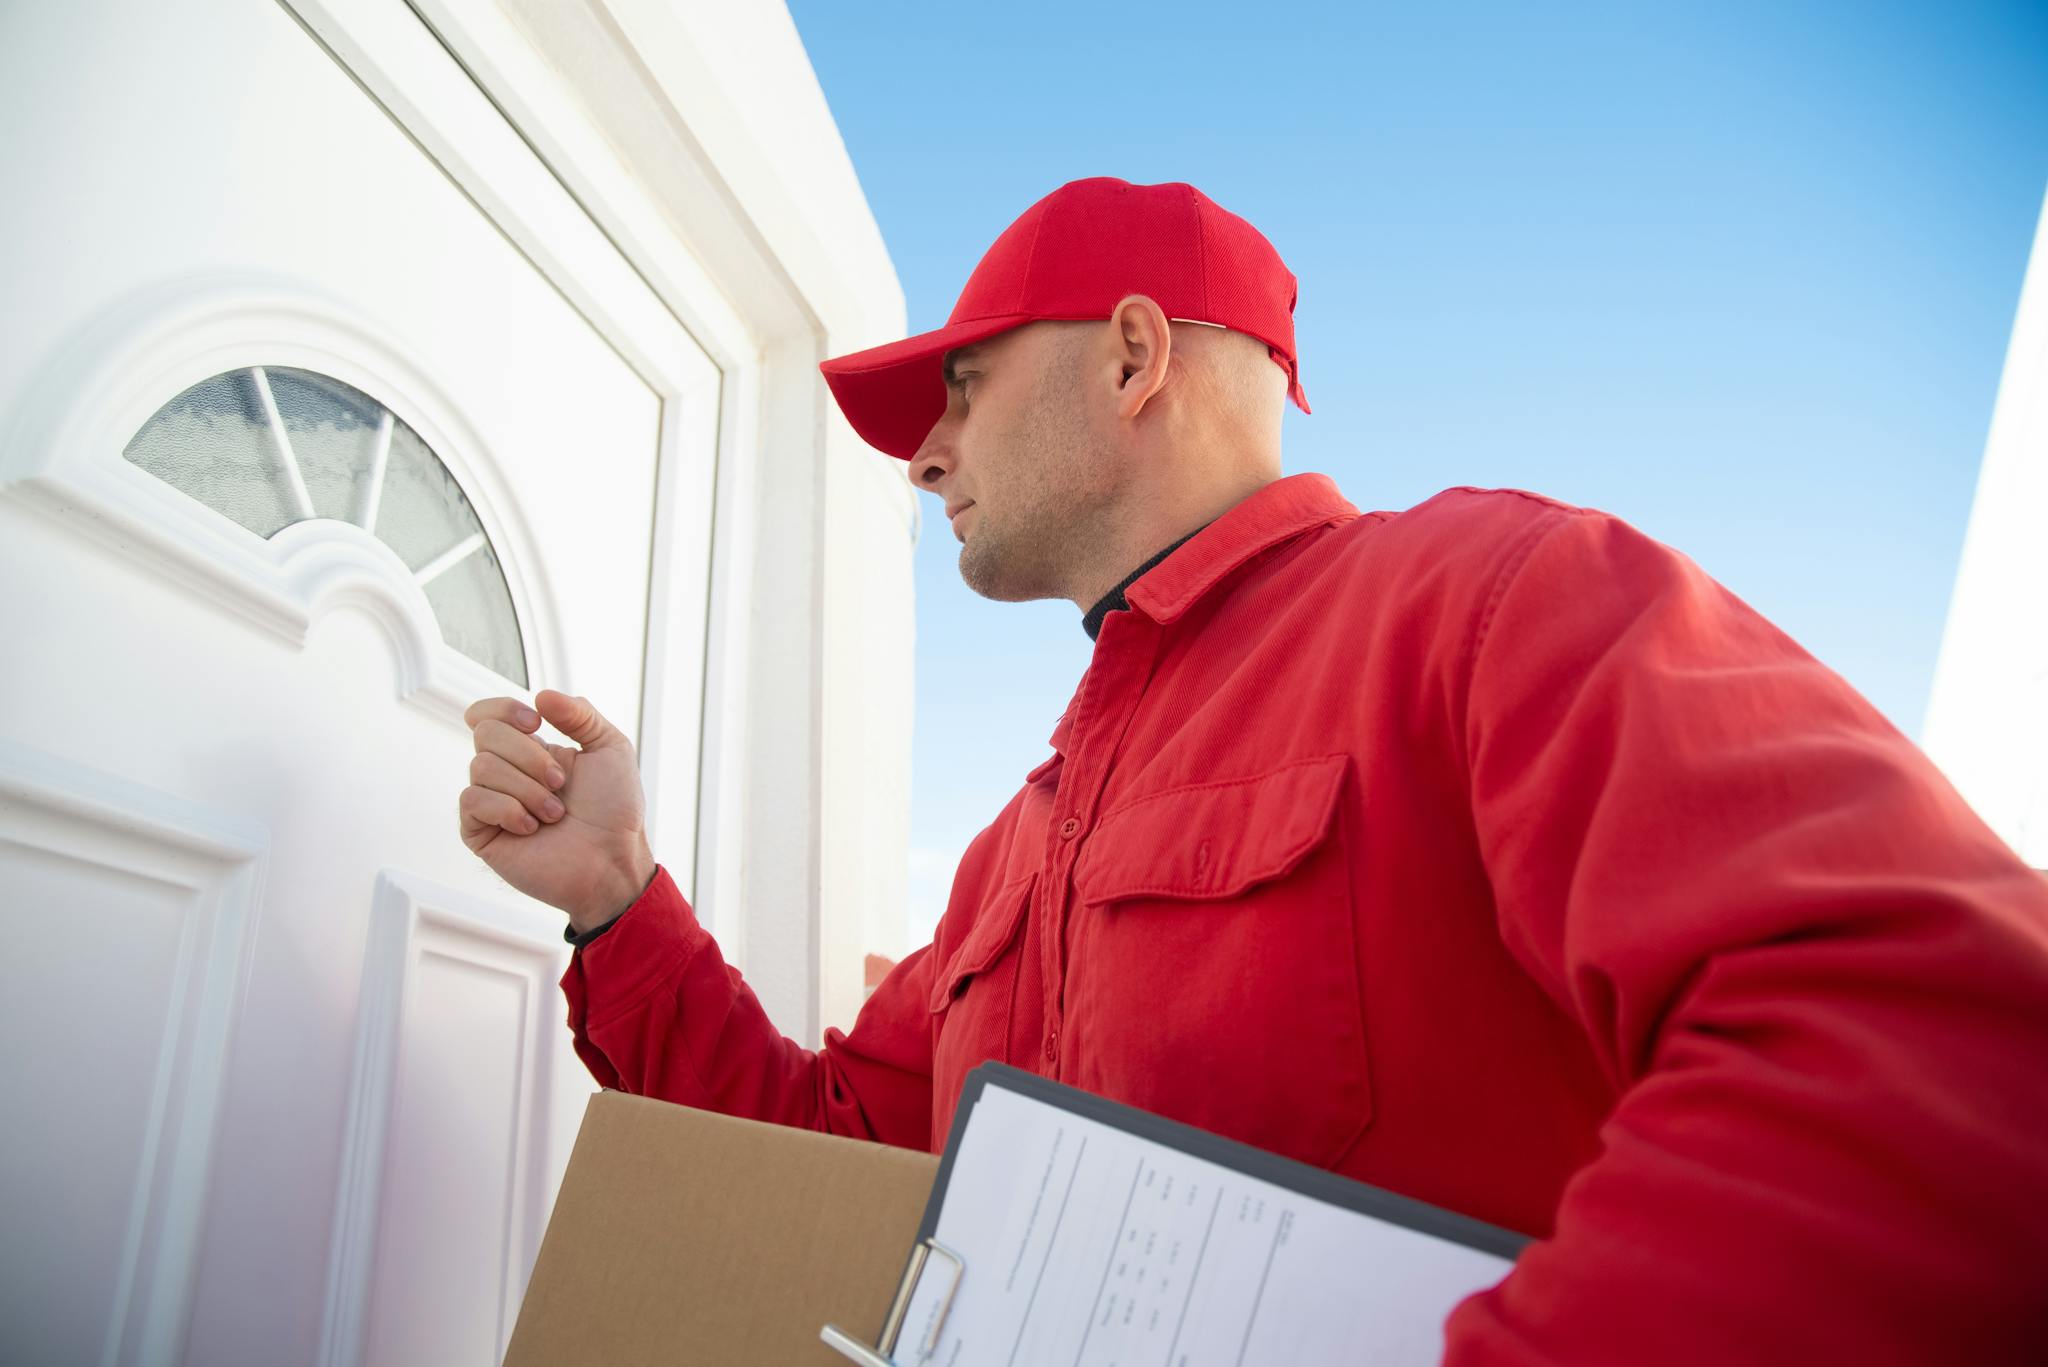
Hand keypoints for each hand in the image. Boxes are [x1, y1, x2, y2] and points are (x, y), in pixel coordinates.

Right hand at [459, 689, 655, 931]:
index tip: (536, 723)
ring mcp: (491, 802)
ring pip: (481, 766)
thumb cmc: (615, 810)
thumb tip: (540, 695)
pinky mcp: (480, 832)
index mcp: (530, 749)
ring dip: (528, 789)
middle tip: (560, 783)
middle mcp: (506, 773)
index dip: (503, 709)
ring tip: (554, 814)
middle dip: (529, 755)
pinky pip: (472, 800)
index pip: (488, 714)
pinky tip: (531, 828)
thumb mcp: (611, 748)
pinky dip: (508, 809)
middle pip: (484, 733)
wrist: (613, 860)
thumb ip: (580, 714)